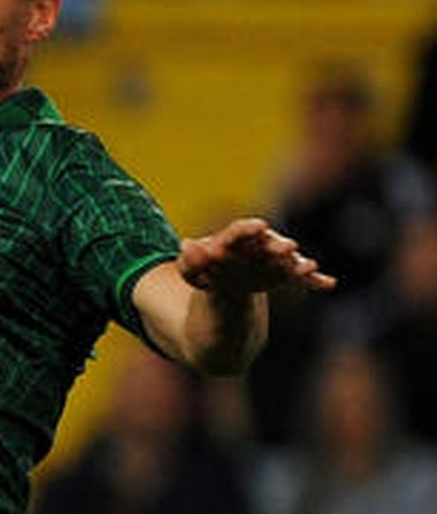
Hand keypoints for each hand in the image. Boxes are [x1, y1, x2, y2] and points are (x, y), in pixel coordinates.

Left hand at [179, 217, 333, 294]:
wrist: (224, 286)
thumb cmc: (206, 271)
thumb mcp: (191, 270)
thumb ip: (189, 259)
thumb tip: (185, 245)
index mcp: (234, 239)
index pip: (240, 231)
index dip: (248, 229)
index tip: (258, 227)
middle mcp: (258, 245)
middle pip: (268, 243)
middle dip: (278, 245)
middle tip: (288, 247)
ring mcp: (273, 259)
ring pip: (287, 260)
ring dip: (298, 263)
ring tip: (310, 267)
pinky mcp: (285, 275)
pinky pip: (300, 277)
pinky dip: (314, 280)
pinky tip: (328, 283)